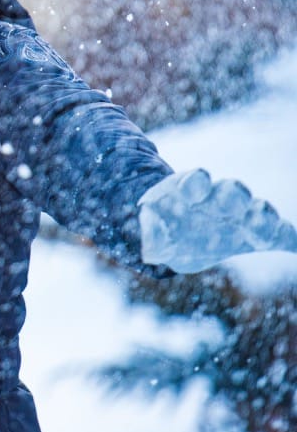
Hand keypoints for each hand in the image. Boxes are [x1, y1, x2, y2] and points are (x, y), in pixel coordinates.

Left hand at [139, 169, 296, 274]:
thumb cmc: (167, 227)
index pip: (195, 181)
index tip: (196, 185)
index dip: (195, 183)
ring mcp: (241, 215)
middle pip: (231, 191)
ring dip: (262, 217)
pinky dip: (290, 238)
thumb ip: (152, 237)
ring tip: (267, 227)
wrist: (180, 234)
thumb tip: (149, 250)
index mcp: (190, 193)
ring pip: (256, 210)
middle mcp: (218, 199)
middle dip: (235, 196)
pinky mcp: (258, 234)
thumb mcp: (154, 233)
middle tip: (239, 205)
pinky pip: (279, 234)